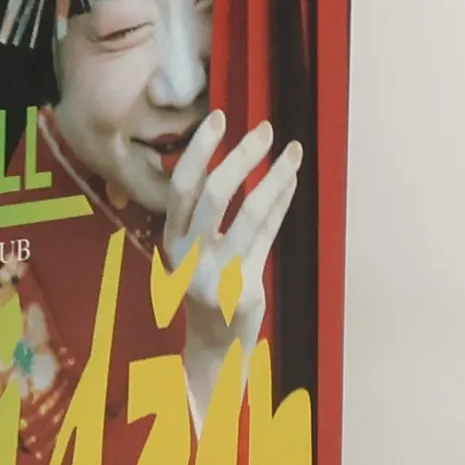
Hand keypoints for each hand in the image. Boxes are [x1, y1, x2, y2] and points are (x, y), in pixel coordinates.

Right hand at [161, 111, 303, 417]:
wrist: (213, 347)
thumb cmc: (208, 288)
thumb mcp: (197, 250)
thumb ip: (213, 213)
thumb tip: (238, 158)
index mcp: (172, 239)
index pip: (182, 185)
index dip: (200, 149)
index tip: (218, 117)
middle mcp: (188, 254)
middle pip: (213, 193)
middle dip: (240, 156)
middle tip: (264, 129)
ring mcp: (215, 273)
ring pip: (247, 214)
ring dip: (272, 177)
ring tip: (291, 151)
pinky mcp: (242, 287)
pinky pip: (267, 237)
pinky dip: (282, 204)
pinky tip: (292, 181)